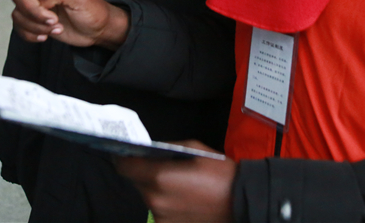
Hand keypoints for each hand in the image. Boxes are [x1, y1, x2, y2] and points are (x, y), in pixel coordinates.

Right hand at [0, 0, 129, 48]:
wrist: (98, 30)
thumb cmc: (94, 7)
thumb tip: (39, 1)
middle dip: (32, 10)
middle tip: (51, 20)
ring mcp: (37, 4)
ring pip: (18, 13)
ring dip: (35, 24)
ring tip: (56, 28)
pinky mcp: (35, 20)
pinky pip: (20, 27)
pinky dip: (31, 33)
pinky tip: (46, 36)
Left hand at [116, 140, 236, 222]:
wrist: (242, 202)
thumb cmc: (220, 172)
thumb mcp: (195, 149)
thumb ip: (167, 148)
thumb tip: (149, 149)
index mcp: (160, 177)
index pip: (124, 166)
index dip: (122, 157)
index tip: (124, 152)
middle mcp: (155, 199)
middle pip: (136, 182)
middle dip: (143, 172)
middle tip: (160, 165)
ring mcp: (161, 218)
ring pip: (147, 197)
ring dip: (155, 189)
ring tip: (178, 184)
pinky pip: (159, 211)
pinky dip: (166, 203)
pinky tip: (183, 199)